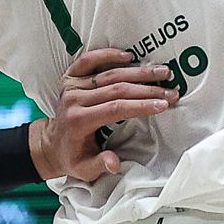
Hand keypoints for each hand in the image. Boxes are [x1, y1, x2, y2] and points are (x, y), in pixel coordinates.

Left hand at [34, 47, 179, 181]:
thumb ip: (100, 165)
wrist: (51, 144)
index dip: (140, 105)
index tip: (163, 105)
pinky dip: (108, 55)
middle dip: (148, 90)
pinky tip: (129, 56)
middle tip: (172, 91)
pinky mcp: (71, 77)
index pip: (115, 108)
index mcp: (79, 120)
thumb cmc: (72, 157)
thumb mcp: (84, 169)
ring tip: (163, 71)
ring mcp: (72, 86)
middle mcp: (74, 99)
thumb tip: (114, 162)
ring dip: (139, 71)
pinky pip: (89, 60)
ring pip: (109, 73)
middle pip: (117, 89)